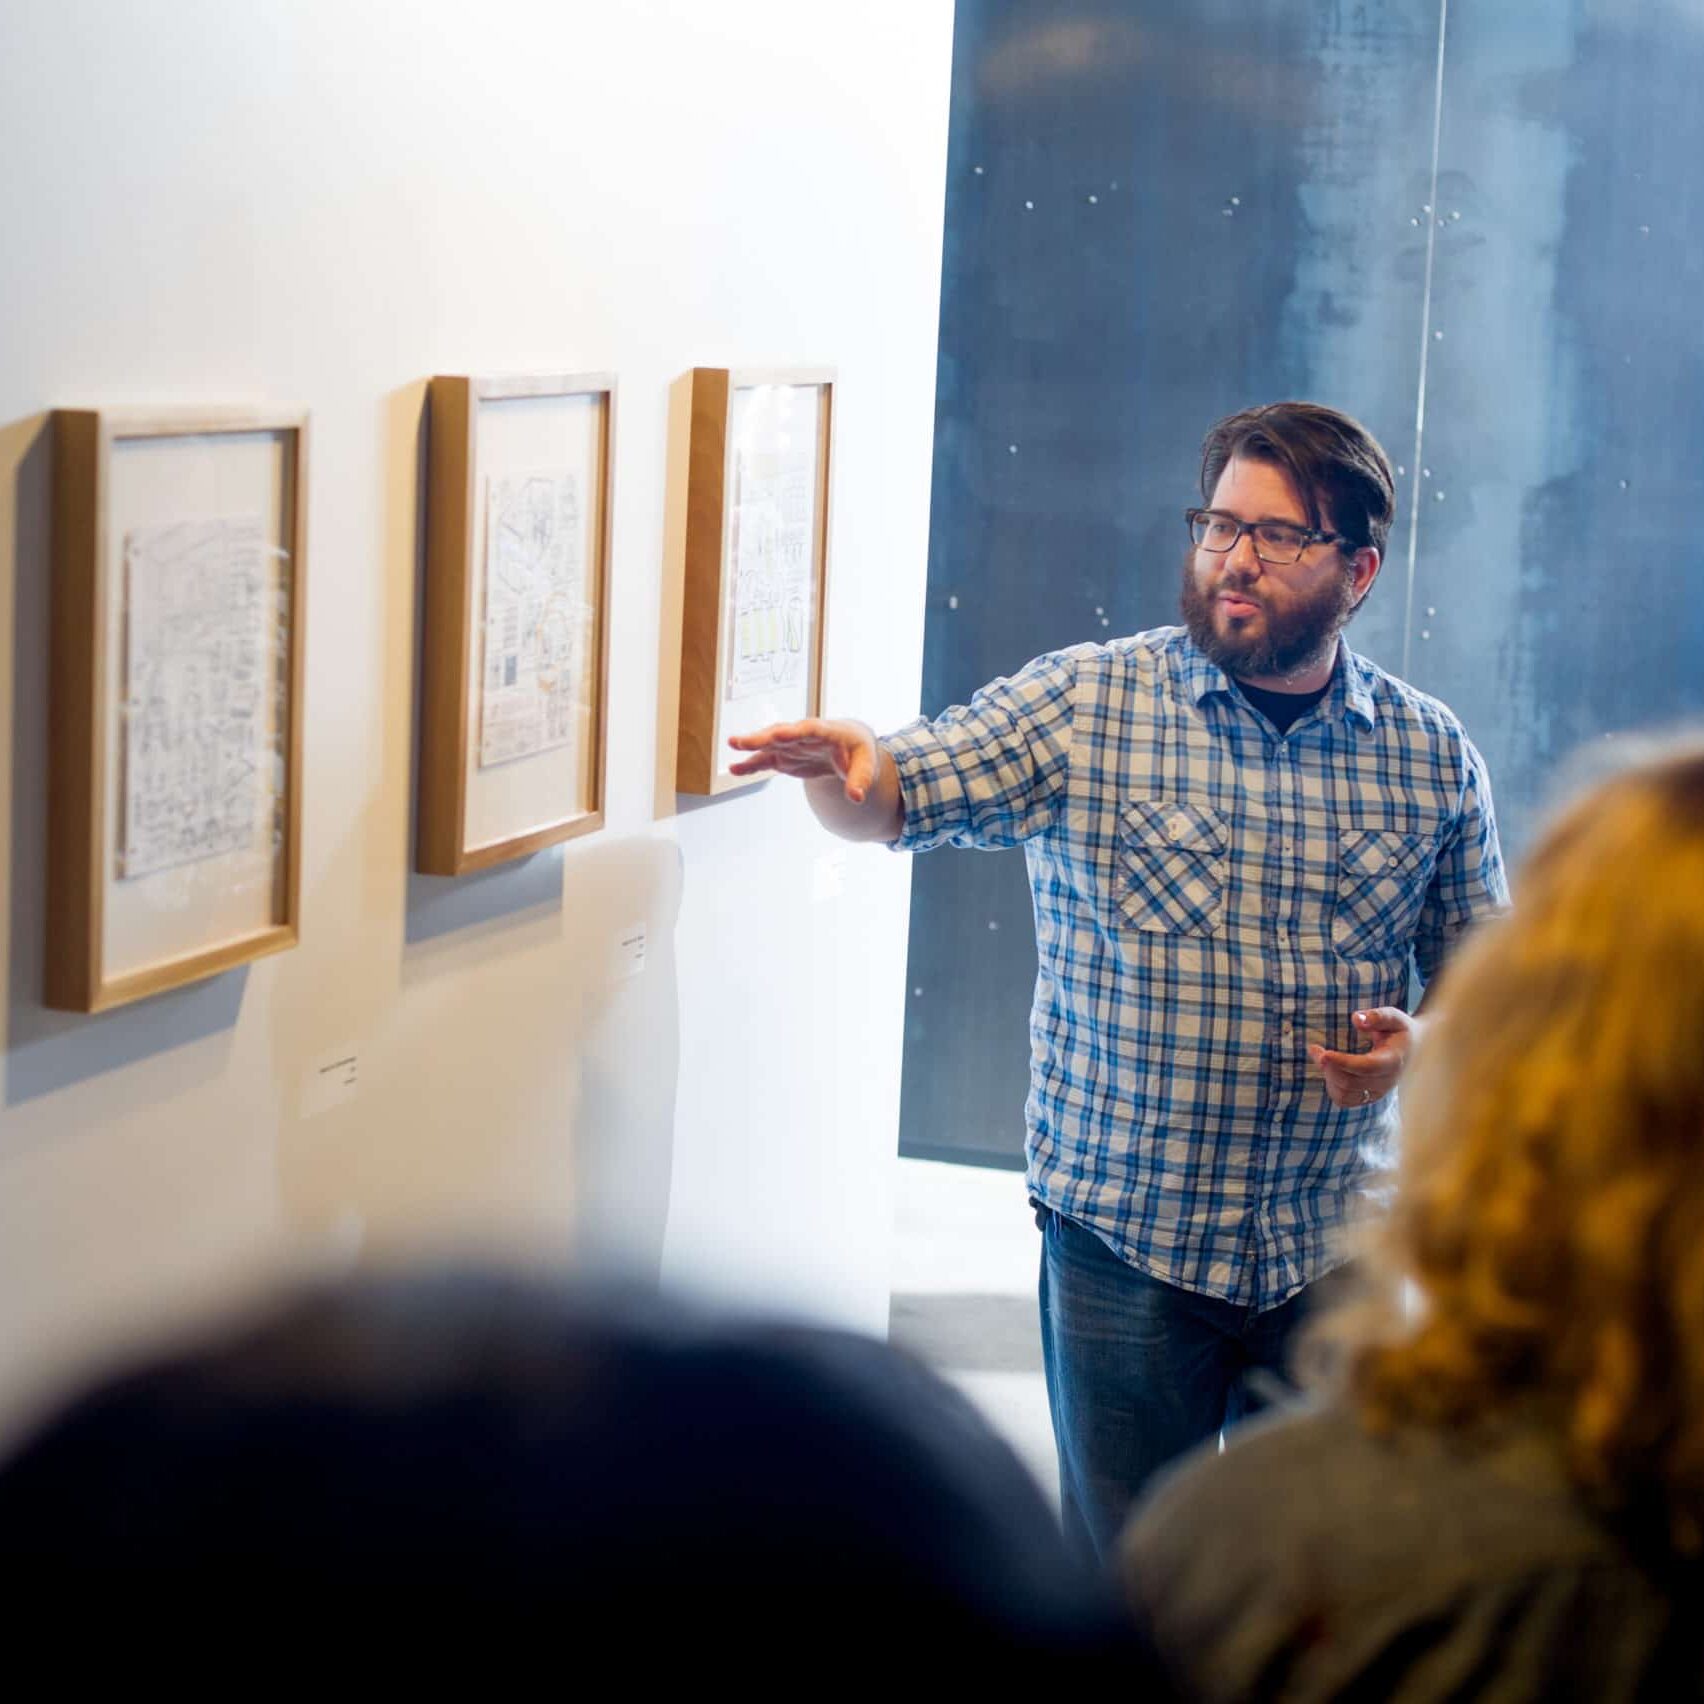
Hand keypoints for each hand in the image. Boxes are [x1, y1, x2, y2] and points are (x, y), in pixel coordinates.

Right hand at [727, 719, 879, 802]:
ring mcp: (793, 745)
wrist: (849, 746)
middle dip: (763, 737)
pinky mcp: (785, 756)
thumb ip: (861, 780)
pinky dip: (752, 764)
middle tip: (741, 741)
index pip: (810, 729)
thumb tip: (856, 797)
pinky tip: (735, 769)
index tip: (778, 734)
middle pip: (783, 733)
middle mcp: (806, 735)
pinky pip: (766, 759)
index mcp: (829, 731)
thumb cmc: (859, 751)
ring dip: (752, 745)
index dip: (794, 732)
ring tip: (732, 745)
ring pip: (770, 744)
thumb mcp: (866, 764)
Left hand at [1307, 1007, 1420, 1108]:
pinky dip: (1332, 1086)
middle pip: (1350, 1082)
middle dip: (1329, 1067)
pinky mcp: (1368, 1097)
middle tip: (1315, 1049)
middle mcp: (1386, 1081)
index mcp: (1393, 1061)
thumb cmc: (1400, 1031)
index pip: (1366, 1067)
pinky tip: (1330, 1069)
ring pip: (1344, 1094)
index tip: (1324, 1054)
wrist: (1415, 1050)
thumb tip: (1356, 1019)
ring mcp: (1377, 1092)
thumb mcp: (1394, 1018)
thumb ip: (1377, 1016)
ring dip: (1328, 1076)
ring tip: (1321, 1056)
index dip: (1343, 1063)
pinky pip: (1344, 1100)